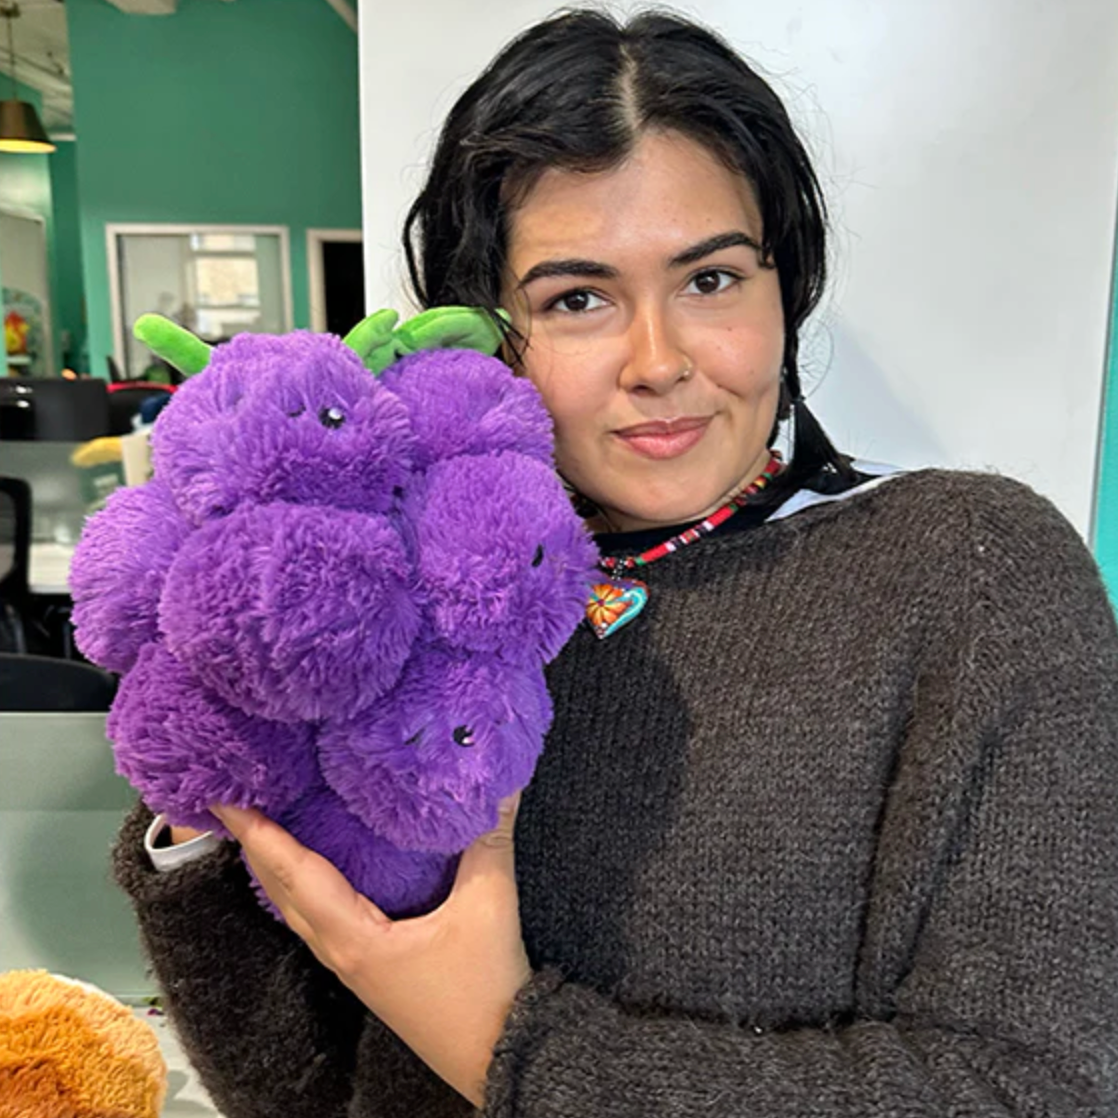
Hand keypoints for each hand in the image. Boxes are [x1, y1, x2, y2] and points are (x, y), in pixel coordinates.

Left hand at [211, 795, 531, 1107]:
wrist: (498, 1053)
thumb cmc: (484, 988)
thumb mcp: (489, 906)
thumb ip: (490, 840)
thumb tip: (498, 785)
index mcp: (354, 937)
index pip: (293, 874)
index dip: (258, 834)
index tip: (224, 800)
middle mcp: (341, 949)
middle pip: (282, 890)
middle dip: (256, 843)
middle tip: (238, 798)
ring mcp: (351, 962)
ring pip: (297, 907)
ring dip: (276, 865)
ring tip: (266, 823)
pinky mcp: (368, 967)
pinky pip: (320, 916)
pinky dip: (304, 885)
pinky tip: (316, 868)